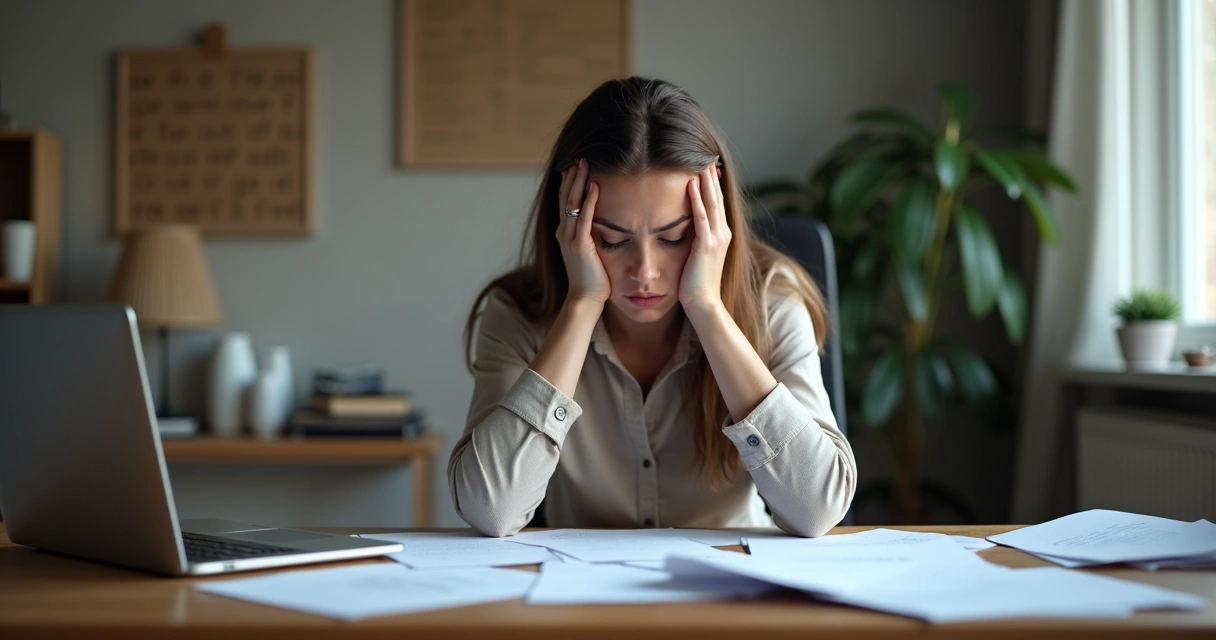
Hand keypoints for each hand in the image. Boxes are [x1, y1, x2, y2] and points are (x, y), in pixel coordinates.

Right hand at [556, 158, 609, 304]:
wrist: (585, 299)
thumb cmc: (593, 278)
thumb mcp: (589, 251)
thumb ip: (591, 234)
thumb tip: (602, 221)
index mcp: (565, 232)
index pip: (565, 200)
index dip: (570, 182)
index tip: (577, 165)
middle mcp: (563, 231)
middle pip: (565, 196)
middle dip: (572, 175)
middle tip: (580, 156)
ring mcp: (569, 238)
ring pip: (572, 203)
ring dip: (579, 181)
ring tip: (585, 163)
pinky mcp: (579, 246)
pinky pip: (584, 218)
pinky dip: (589, 200)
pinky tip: (595, 186)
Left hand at [679, 159, 730, 318]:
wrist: (703, 305)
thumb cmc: (695, 283)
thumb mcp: (697, 255)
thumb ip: (695, 237)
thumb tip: (685, 223)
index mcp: (721, 233)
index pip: (716, 200)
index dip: (711, 180)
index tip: (704, 161)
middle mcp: (723, 232)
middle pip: (717, 195)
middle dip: (710, 173)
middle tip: (704, 151)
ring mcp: (717, 238)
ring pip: (711, 202)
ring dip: (705, 179)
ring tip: (699, 159)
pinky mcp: (706, 246)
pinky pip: (701, 218)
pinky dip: (696, 200)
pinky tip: (691, 184)